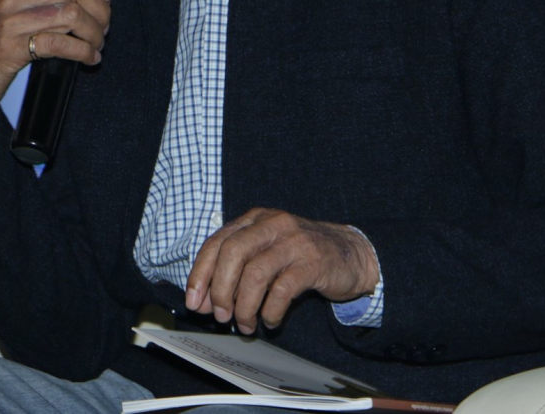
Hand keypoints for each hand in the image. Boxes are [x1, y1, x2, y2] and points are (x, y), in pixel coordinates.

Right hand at [0, 0, 110, 149]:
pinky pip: (60, 44)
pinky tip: (89, 59)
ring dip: (94, 33)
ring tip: (97, 46)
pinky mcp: (11, 49)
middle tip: (104, 27)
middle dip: (100, 9)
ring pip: (72, 15)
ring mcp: (11, 22)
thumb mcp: (14, 12)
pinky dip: (83, 52)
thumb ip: (43, 0)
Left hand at [185, 208, 379, 334]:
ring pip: (255, 273)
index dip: (200, 274)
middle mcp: (272, 224)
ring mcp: (293, 241)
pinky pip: (282, 290)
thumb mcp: (266, 253)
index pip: (216, 242)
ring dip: (244, 306)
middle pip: (232, 253)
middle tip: (220, 316)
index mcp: (254, 220)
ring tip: (245, 324)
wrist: (351, 255)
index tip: (194, 302)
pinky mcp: (313, 262)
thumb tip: (204, 302)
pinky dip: (271, 311)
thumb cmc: (299, 257)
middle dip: (220, 289)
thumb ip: (236, 271)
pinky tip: (271, 321)